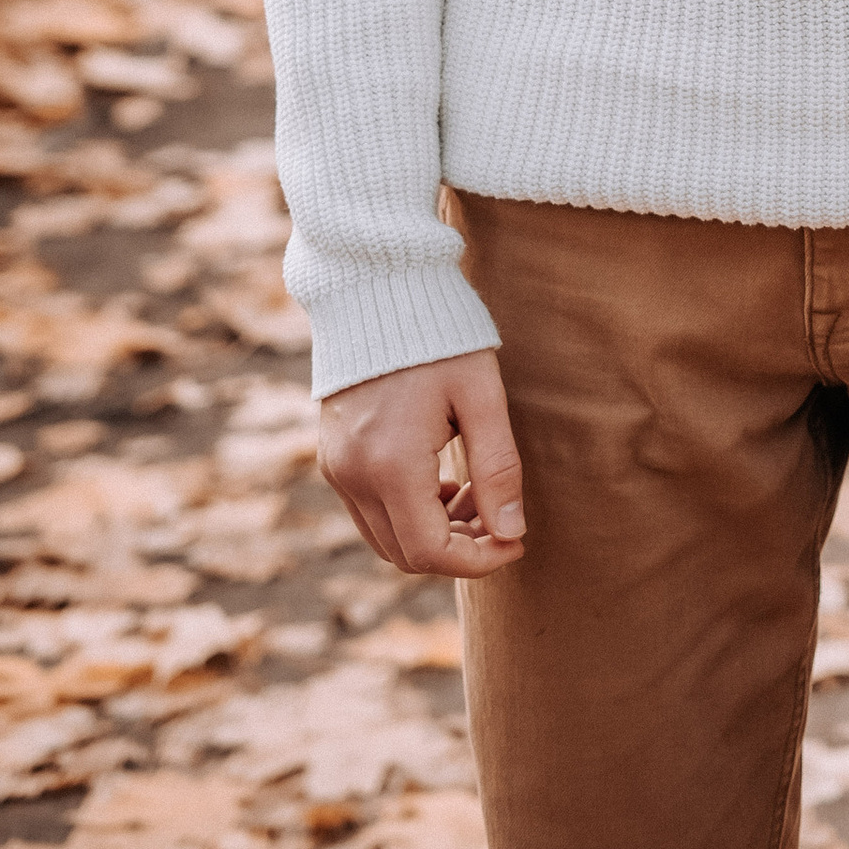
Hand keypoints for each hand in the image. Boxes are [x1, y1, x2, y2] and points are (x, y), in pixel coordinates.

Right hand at [318, 349, 525, 579]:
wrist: (377, 287)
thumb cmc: (439, 337)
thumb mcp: (481, 396)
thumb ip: (498, 468)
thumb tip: (512, 532)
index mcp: (391, 465)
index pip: (432, 552)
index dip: (478, 561)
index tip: (516, 542)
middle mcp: (353, 476)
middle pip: (406, 555)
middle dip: (459, 550)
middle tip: (500, 518)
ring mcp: (336, 469)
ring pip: (385, 539)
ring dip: (434, 534)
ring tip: (475, 494)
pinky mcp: (332, 458)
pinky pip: (369, 513)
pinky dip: (407, 515)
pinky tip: (441, 481)